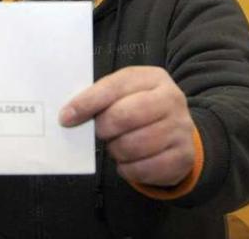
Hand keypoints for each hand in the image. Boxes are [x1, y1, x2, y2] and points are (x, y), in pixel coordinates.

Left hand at [59, 66, 195, 186]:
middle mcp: (172, 100)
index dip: (87, 103)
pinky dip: (128, 169)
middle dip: (104, 129)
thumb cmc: (142, 109)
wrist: (179, 131)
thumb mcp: (125, 94)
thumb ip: (101, 98)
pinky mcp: (183, 157)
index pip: (114, 87)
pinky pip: (143, 169)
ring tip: (117, 145)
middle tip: (101, 132)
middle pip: (124, 116)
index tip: (66, 117)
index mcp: (153, 78)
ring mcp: (181, 129)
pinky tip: (129, 161)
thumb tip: (69, 115)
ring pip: (132, 146)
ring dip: (116, 150)